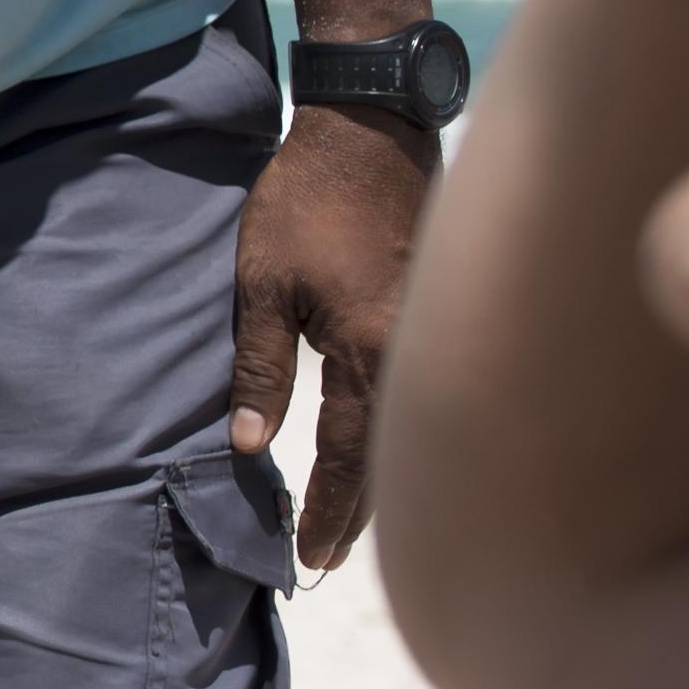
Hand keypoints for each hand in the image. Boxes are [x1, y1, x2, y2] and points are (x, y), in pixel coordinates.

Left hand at [232, 98, 437, 571]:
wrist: (370, 131)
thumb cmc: (306, 203)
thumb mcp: (260, 285)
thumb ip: (259, 368)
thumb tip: (247, 445)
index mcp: (371, 351)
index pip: (349, 457)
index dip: (329, 511)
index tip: (308, 555)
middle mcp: (415, 352)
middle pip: (393, 456)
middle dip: (361, 511)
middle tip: (329, 557)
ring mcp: (435, 330)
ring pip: (413, 426)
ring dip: (384, 475)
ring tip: (353, 519)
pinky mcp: (440, 309)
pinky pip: (423, 388)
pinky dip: (402, 429)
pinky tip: (383, 446)